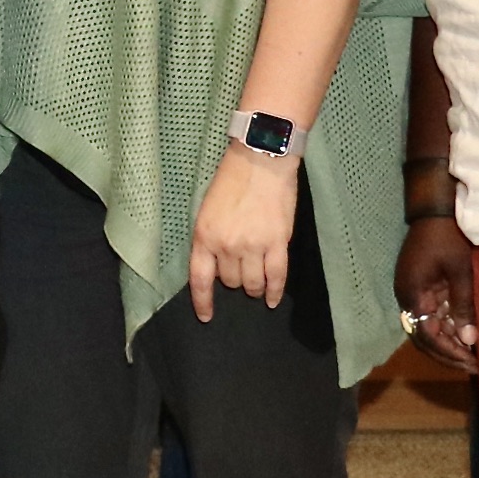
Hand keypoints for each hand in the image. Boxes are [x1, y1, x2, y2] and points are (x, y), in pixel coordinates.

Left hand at [187, 142, 300, 321]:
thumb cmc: (231, 181)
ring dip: (253, 288)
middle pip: (230, 281)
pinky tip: (273, 300)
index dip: (203, 301)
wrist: (260, 161)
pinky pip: (276, 276)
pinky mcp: (278, 243)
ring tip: (256, 286)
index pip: (200, 279)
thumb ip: (211, 239)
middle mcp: (227, 245)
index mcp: (204, 236)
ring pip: (252, 283)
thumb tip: (217, 265)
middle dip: (233, 282)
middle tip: (240, 274)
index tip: (206, 316)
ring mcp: (253, 246)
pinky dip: (275, 291)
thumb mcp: (208, 210)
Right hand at [396, 215, 478, 374]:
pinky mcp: (420, 288)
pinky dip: (447, 328)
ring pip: (426, 329)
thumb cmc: (448, 238)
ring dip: (447, 343)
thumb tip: (468, 340)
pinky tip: (465, 335)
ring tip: (472, 356)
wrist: (434, 211)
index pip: (426, 335)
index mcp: (412, 294)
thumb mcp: (460, 271)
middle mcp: (407, 298)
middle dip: (447, 354)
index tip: (472, 363)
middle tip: (474, 367)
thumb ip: (462, 305)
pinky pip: (431, 316)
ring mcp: (412, 293)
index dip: (449, 352)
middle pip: (423, 337)